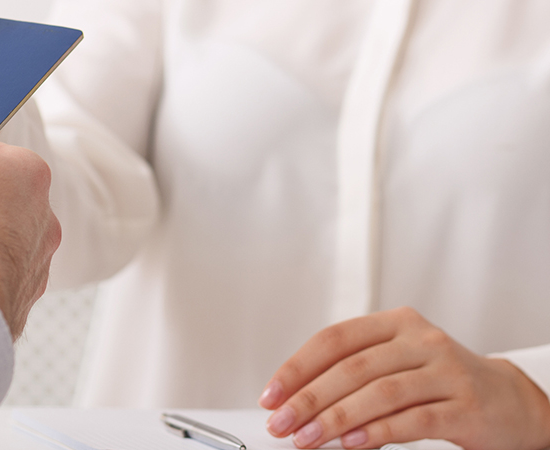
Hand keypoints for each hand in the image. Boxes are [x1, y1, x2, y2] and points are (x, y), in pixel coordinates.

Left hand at [258, 307, 549, 449]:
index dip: (297, 368)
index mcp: (395, 323)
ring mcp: (446, 371)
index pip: (334, 339)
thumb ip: (350, 375)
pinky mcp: (465, 406)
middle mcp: (421, 340)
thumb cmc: (438, 381)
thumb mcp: (394, 365)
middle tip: (281, 424)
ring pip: (380, 393)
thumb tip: (294, 403)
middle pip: (352, 368)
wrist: (508, 401)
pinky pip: (413, 419)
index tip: (271, 395)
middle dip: (308, 399)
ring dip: (335, 419)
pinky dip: (376, 432)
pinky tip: (351, 443)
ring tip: (307, 439)